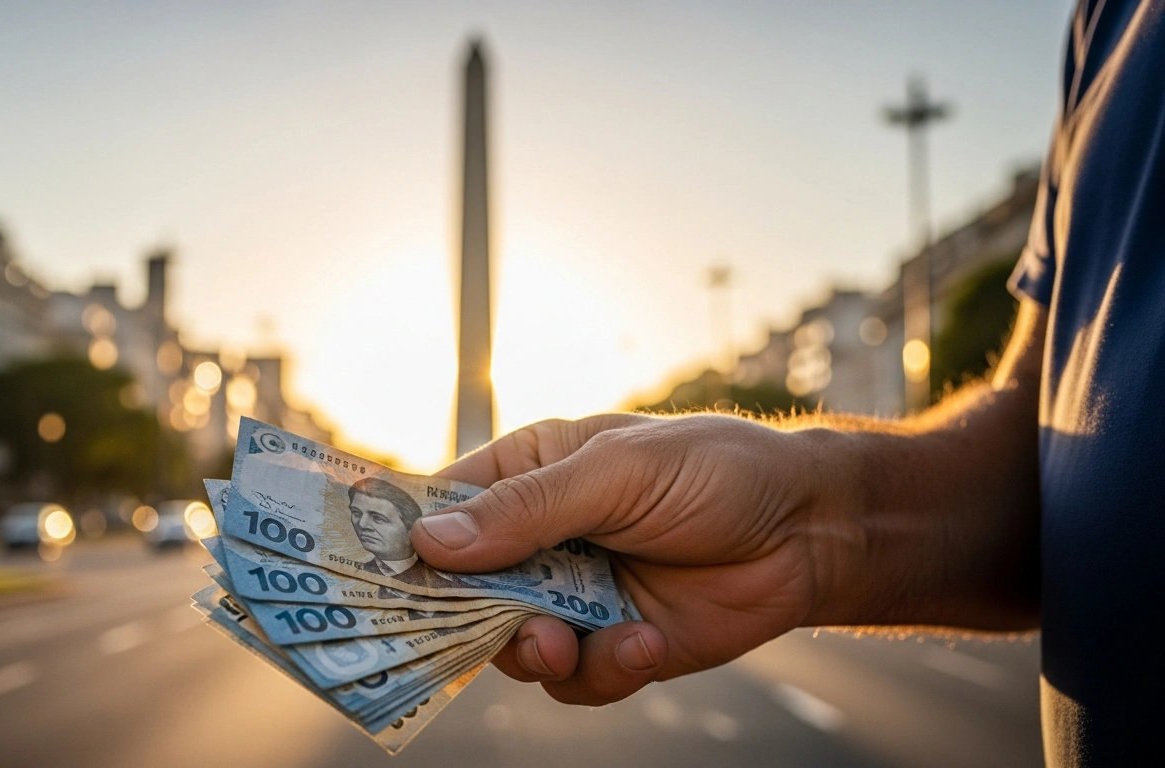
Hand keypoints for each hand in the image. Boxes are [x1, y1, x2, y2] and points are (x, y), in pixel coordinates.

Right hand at [413, 413, 843, 705]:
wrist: (809, 529)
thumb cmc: (715, 470)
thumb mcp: (617, 471)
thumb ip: (527, 509)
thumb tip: (431, 543)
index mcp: (527, 476)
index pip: (441, 510)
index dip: (403, 541)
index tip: (373, 574)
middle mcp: (539, 541)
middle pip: (462, 592)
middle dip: (467, 617)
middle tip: (490, 622)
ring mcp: (574, 597)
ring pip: (510, 647)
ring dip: (534, 652)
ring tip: (565, 642)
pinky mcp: (613, 646)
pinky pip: (576, 681)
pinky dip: (603, 670)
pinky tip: (643, 641)